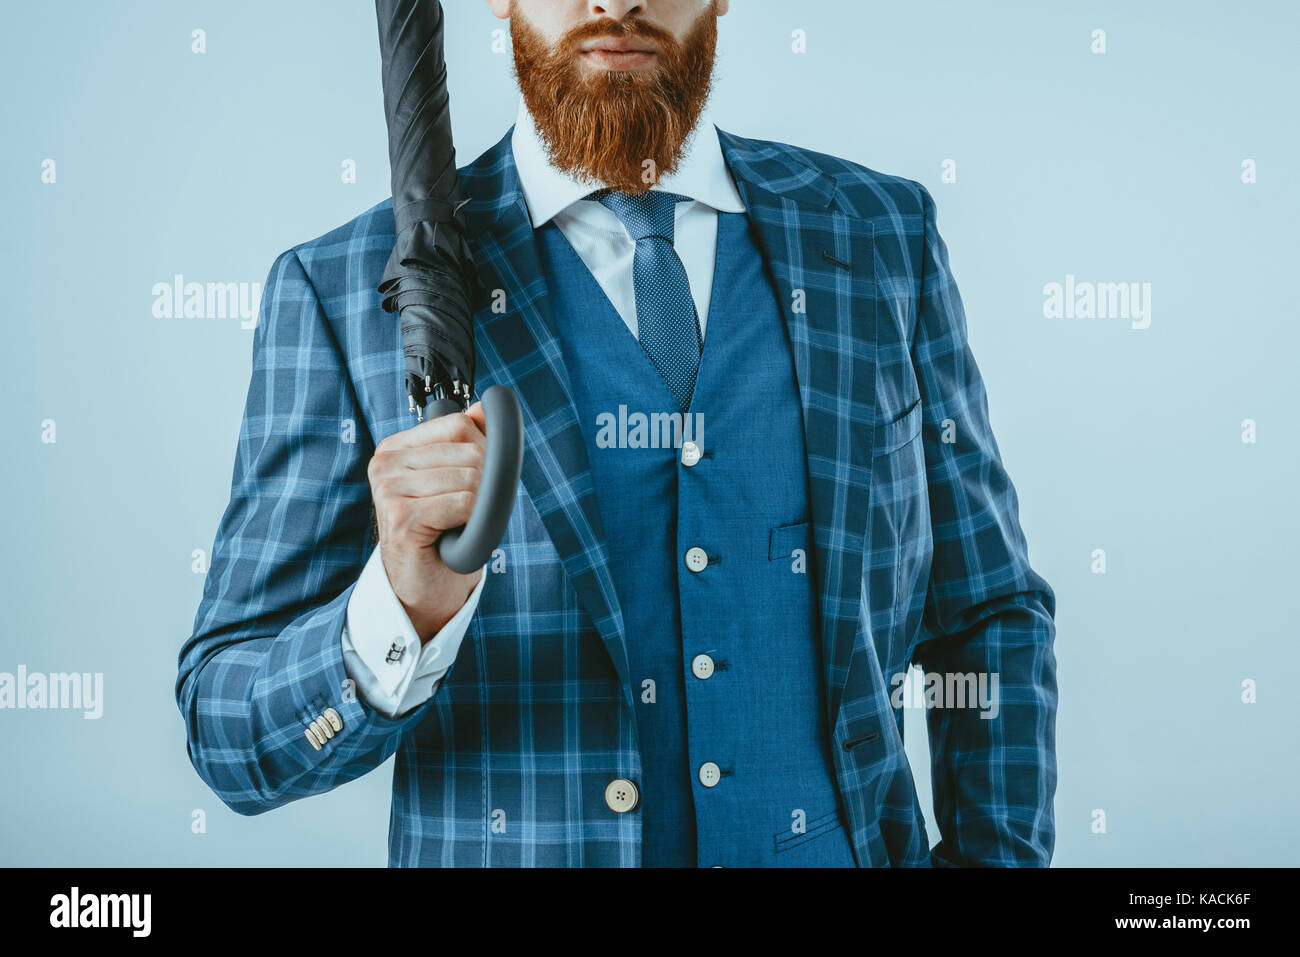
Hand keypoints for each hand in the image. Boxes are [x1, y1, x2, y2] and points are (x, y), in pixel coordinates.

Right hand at [368, 402, 486, 641]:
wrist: (425, 588)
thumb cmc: (443, 534)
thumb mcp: (457, 480)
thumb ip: (469, 441)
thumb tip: (488, 406)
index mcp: (397, 446)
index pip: (460, 424)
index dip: (485, 452)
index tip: (476, 481)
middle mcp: (386, 462)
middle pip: (470, 450)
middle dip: (485, 483)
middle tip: (467, 512)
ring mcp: (388, 488)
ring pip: (471, 479)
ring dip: (479, 508)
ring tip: (459, 525)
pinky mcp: (400, 516)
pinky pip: (464, 504)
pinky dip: (472, 524)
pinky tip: (453, 537)